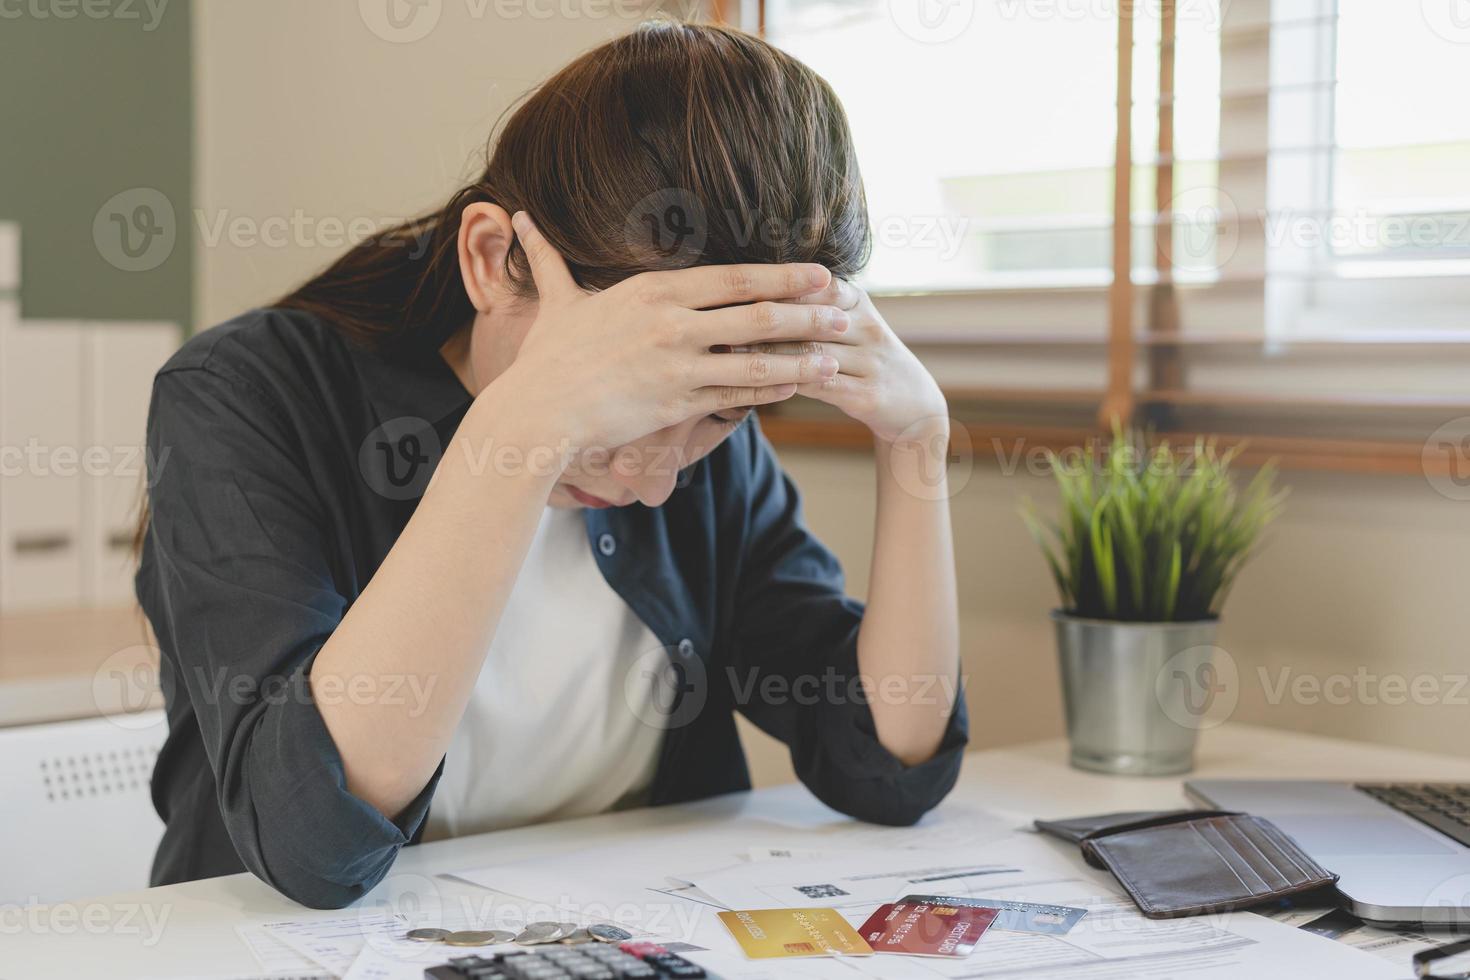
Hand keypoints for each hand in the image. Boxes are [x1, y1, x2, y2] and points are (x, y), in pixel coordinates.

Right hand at [495, 212, 849, 449]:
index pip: (733, 276)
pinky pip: (737, 394)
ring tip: (838, 351)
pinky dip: (772, 387)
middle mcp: (672, 322)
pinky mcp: (678, 402)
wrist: (538, 410)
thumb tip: (518, 218)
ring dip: (803, 352)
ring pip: (756, 355)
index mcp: (653, 291)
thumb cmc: (547, 359)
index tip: (817, 271)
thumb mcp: (555, 302)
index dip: (781, 273)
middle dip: (807, 308)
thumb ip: (548, 260)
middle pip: (756, 311)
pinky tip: (799, 383)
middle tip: (846, 304)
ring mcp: (678, 363)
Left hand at [733, 279, 947, 444]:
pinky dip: (787, 382)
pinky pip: (820, 386)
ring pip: (811, 351)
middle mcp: (867, 326)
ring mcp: (871, 361)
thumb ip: (808, 306)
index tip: (731, 284)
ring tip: (729, 350)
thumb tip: (748, 287)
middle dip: (763, 315)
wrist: (914, 405)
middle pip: (809, 315)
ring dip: (767, 350)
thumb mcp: (846, 325)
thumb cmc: (863, 360)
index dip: (774, 283)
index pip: (815, 284)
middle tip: (720, 314)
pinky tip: (757, 383)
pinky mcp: (869, 395)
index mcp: (857, 302)